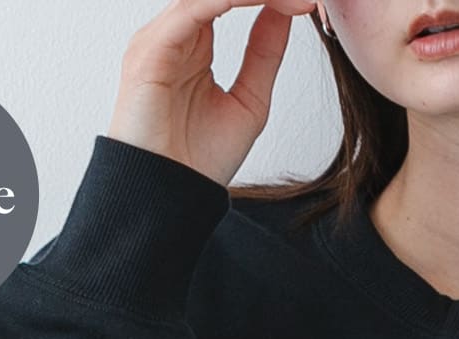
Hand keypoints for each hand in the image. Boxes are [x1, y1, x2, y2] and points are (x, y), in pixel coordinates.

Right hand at [108, 1, 318, 184]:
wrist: (171, 198)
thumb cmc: (201, 160)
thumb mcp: (249, 101)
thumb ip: (263, 54)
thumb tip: (284, 12)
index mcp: (192, 43)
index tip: (309, 3)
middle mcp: (171, 34)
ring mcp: (157, 39)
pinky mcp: (149, 51)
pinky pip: (190, 9)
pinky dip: (227, 0)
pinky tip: (259, 1)